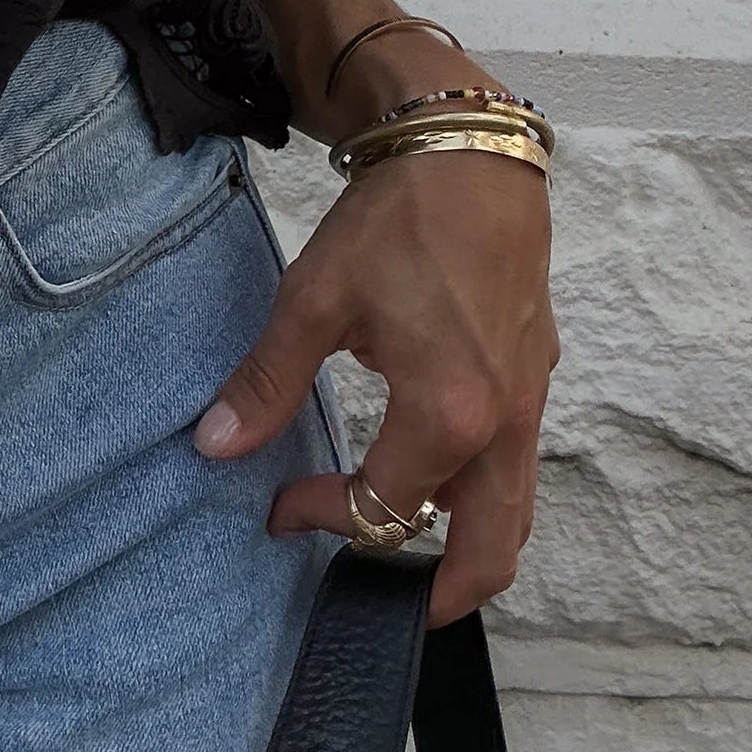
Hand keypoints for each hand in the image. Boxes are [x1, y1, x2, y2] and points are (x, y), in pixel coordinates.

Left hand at [195, 148, 557, 627]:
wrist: (470, 154)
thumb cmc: (398, 223)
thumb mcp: (314, 302)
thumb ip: (268, 384)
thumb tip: (215, 445)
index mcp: (448, 415)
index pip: (383, 512)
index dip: (322, 518)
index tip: (278, 506)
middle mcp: (502, 424)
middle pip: (489, 555)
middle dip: (435, 592)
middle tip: (377, 596)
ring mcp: (529, 402)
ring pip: (511, 512)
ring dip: (462, 543)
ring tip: (401, 542)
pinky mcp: (536, 375)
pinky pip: (515, 463)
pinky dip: (479, 490)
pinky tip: (428, 465)